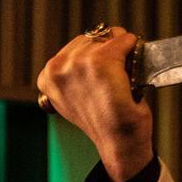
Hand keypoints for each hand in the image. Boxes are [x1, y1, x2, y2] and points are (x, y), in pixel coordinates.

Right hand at [37, 26, 153, 181]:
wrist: (119, 143)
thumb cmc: (102, 123)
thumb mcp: (74, 98)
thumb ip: (72, 77)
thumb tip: (83, 57)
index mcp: (48, 76)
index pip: (76, 47)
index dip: (93, 56)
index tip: (101, 74)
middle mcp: (59, 66)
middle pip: (91, 38)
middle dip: (107, 50)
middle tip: (117, 73)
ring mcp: (79, 62)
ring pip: (108, 37)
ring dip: (121, 51)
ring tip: (124, 74)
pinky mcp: (102, 61)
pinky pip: (125, 40)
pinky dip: (134, 49)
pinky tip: (134, 68)